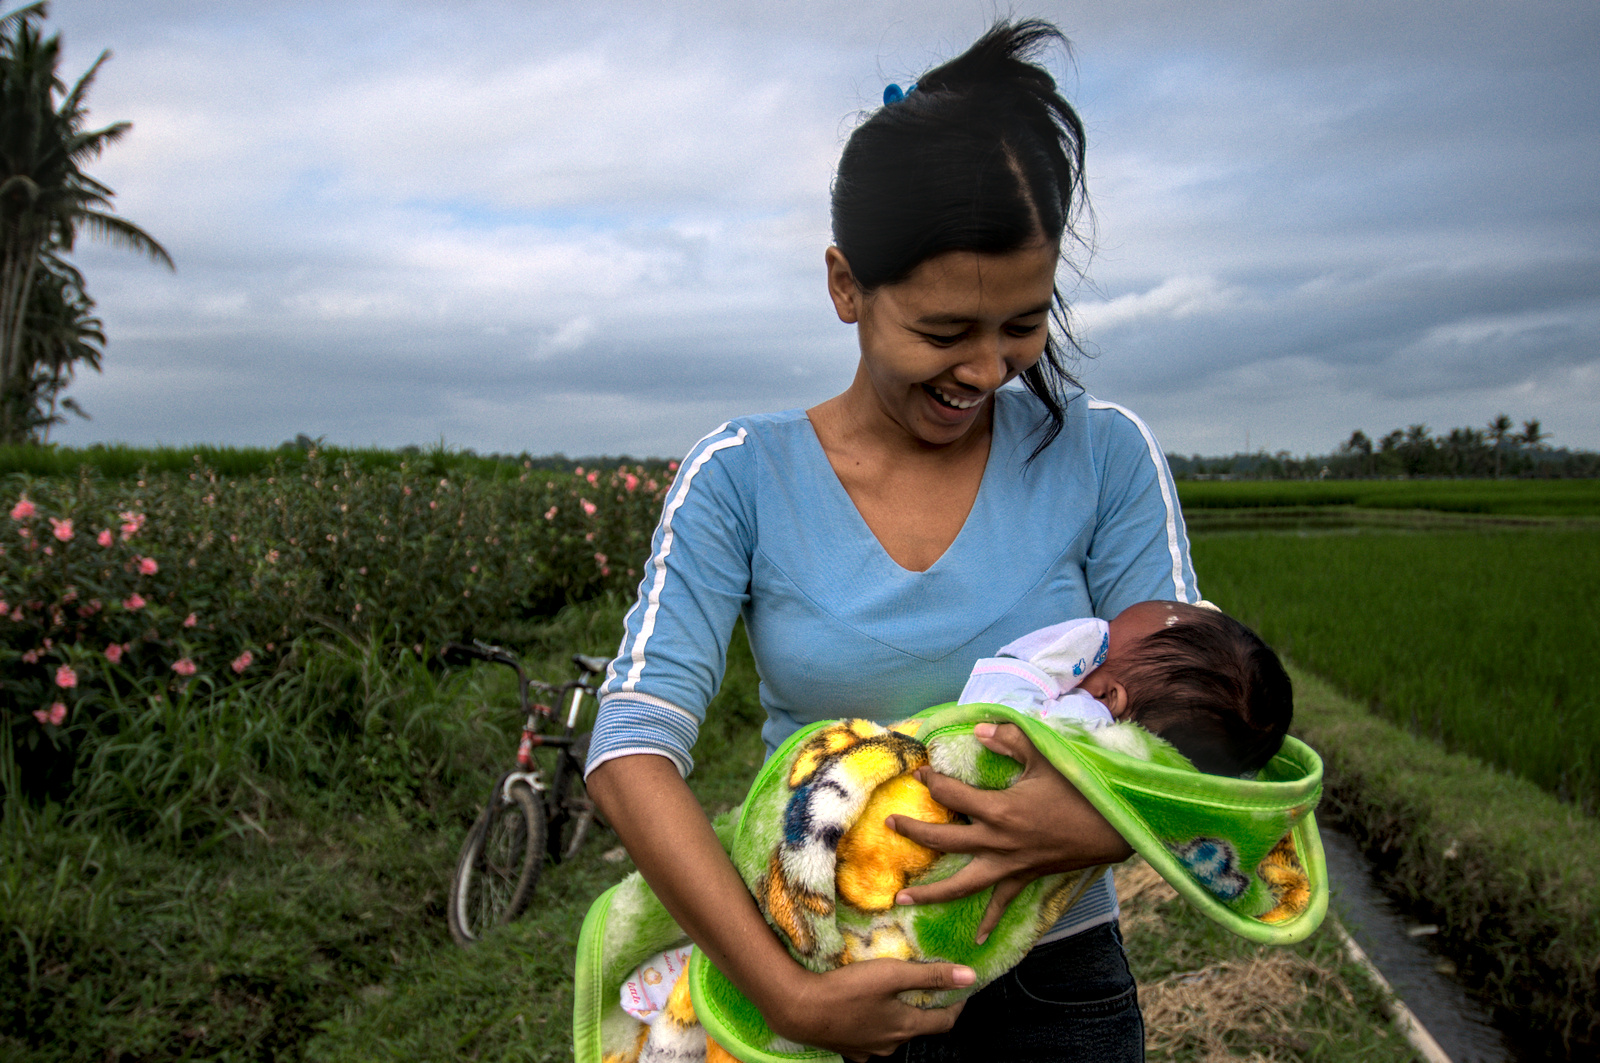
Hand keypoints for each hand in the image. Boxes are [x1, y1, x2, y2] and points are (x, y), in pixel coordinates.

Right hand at [766, 958, 973, 1060]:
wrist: (799, 1009)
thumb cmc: (847, 990)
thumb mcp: (892, 974)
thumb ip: (930, 975)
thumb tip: (969, 977)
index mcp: (905, 1027)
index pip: (944, 1021)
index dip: (956, 1004)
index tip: (961, 988)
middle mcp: (890, 1044)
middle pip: (917, 1026)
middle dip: (925, 1006)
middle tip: (925, 983)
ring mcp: (867, 1050)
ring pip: (892, 1032)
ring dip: (897, 1014)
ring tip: (892, 992)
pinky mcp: (848, 1048)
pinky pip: (869, 1037)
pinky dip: (874, 1023)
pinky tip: (865, 1009)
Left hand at [886, 722, 1132, 943]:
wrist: (1113, 828)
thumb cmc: (1079, 791)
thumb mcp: (1045, 757)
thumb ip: (1009, 740)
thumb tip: (977, 728)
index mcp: (998, 810)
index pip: (951, 796)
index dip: (932, 782)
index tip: (920, 772)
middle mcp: (996, 842)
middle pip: (943, 841)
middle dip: (913, 832)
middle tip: (890, 824)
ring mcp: (1009, 865)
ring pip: (961, 884)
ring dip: (930, 892)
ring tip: (900, 899)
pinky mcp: (1024, 878)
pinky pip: (1001, 903)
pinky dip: (989, 920)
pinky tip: (976, 938)